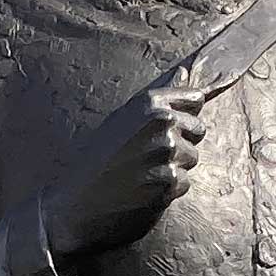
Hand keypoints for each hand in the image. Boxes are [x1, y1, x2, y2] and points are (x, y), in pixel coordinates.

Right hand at [41, 67, 206, 272]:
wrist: (77, 204)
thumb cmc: (98, 159)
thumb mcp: (123, 119)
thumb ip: (159, 100)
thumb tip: (185, 71)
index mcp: (149, 102)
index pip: (194, 99)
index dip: (183, 116)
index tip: (164, 129)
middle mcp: (162, 122)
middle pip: (198, 129)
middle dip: (182, 142)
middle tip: (148, 155)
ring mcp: (167, 151)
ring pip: (193, 157)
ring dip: (174, 167)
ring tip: (144, 173)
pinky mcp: (170, 181)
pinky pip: (185, 182)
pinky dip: (169, 189)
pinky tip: (144, 190)